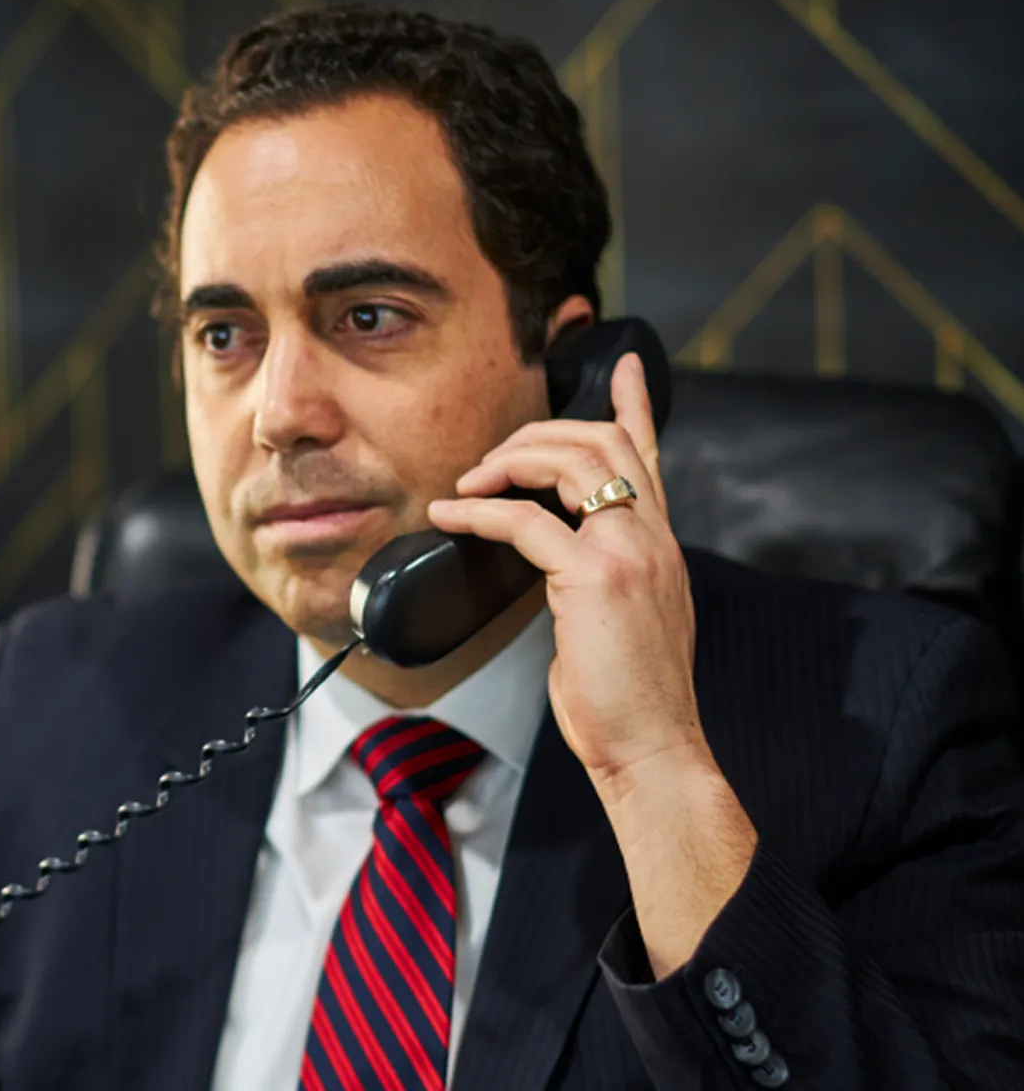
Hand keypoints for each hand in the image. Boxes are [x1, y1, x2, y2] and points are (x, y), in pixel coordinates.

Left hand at [425, 352, 700, 793]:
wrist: (653, 748)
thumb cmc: (629, 698)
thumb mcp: (623, 620)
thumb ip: (602, 576)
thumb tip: (556, 563)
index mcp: (660, 544)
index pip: (649, 455)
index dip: (635, 403)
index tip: (625, 364)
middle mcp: (652, 536)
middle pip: (602, 440)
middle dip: (540, 431)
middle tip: (490, 455)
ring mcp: (629, 552)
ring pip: (572, 461)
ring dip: (511, 458)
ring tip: (469, 479)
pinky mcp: (594, 577)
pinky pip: (525, 521)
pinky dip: (481, 511)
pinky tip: (450, 515)